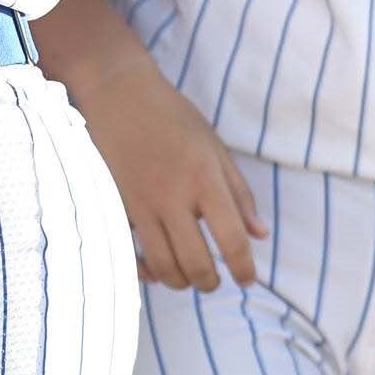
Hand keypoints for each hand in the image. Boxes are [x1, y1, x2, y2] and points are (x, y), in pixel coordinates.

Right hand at [76, 56, 265, 289]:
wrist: (117, 91)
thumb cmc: (172, 115)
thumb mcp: (214, 147)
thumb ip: (239, 193)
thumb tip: (260, 235)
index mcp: (204, 179)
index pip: (232, 240)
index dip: (244, 268)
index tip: (247, 279)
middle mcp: (172, 195)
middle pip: (196, 263)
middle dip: (210, 283)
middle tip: (215, 282)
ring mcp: (140, 201)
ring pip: (162, 265)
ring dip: (180, 281)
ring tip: (187, 276)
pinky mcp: (114, 203)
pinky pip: (129, 250)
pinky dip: (143, 268)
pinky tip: (153, 268)